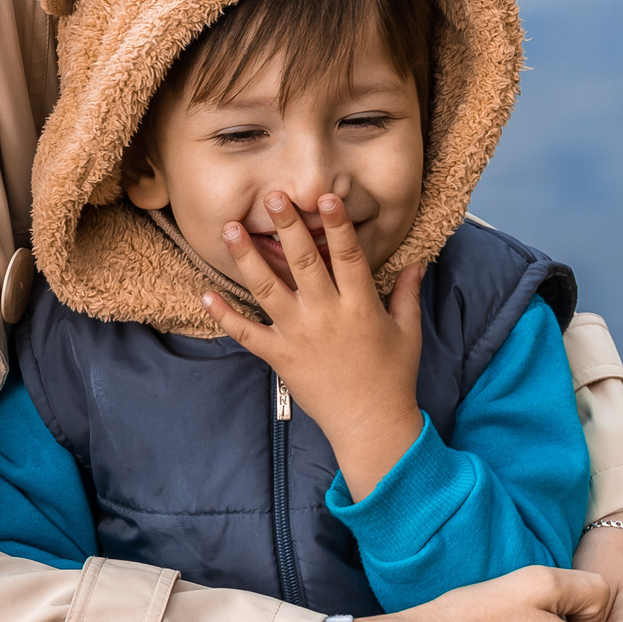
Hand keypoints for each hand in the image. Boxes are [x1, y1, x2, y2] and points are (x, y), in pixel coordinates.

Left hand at [203, 191, 424, 497]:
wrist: (370, 424)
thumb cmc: (392, 377)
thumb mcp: (407, 331)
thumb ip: (407, 293)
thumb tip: (417, 261)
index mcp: (360, 306)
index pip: (347, 256)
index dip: (337, 225)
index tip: (325, 196)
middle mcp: (326, 315)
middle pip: (303, 262)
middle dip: (286, 227)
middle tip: (272, 196)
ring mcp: (298, 335)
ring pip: (267, 289)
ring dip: (247, 258)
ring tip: (229, 229)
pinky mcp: (279, 357)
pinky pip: (246, 333)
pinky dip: (224, 315)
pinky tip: (205, 294)